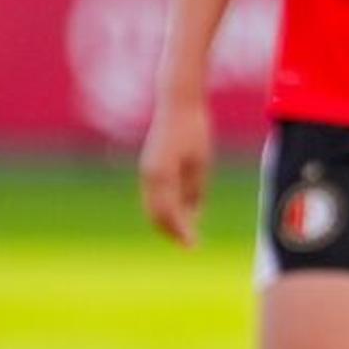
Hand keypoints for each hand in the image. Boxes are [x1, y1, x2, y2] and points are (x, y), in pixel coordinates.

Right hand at [138, 86, 210, 246]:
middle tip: (190, 244)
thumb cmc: (194, 131)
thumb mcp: (201, 164)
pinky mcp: (149, 167)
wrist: (178, 104)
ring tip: (186, 234)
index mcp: (162, 174)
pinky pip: (154, 195)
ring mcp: (147, 171)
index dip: (180, 231)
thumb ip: (194, 190)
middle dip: (172, 231)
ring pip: (153, 206)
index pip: (169, 213)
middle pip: (156, 214)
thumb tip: (192, 217)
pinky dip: (165, 208)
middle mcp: (150, 175)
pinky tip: (183, 214)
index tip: (193, 245)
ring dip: (167, 222)